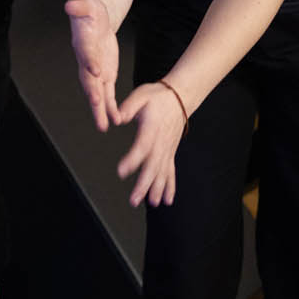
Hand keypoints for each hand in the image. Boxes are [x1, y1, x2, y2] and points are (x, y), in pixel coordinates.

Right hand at [64, 0, 119, 130]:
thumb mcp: (87, 5)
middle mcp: (87, 61)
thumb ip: (79, 6)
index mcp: (83, 43)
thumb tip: (70, 5)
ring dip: (100, 110)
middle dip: (93, 95)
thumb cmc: (90, 10)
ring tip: (103, 127)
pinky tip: (116, 120)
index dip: (90, 62)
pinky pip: (108, 93)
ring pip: (97, 93)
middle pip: (88, 80)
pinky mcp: (105, 75)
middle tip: (97, 108)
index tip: (95, 71)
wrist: (94, 19)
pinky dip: (111, 107)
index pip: (86, 53)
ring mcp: (95, 70)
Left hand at [113, 79, 189, 207]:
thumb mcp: (141, 95)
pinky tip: (167, 201)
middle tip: (134, 200)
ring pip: (162, 173)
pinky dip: (170, 187)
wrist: (181, 97)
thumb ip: (129, 106)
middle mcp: (161, 143)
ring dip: (157, 189)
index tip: (121, 171)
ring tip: (152, 204)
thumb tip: (117, 117)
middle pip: (153, 167)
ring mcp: (167, 149)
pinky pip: (171, 172)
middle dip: (144, 185)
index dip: (132, 160)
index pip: (141, 147)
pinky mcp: (170, 152)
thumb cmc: (158, 96)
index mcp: (152, 128)